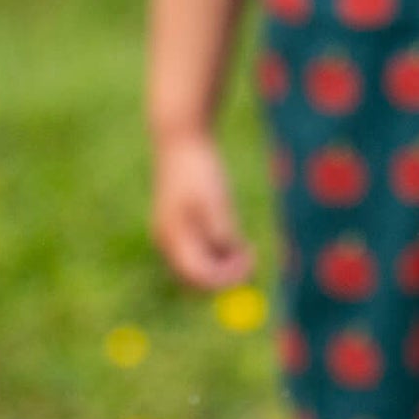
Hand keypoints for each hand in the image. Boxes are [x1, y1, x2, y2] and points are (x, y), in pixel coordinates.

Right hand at [151, 132, 253, 289]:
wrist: (181, 141)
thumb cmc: (199, 169)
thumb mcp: (215, 199)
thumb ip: (221, 229)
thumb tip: (231, 258)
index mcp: (173, 237)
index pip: (199, 276)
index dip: (226, 277)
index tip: (252, 264)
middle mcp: (167, 241)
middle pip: (197, 276)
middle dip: (225, 272)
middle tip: (251, 255)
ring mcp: (170, 235)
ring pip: (199, 265)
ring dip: (223, 262)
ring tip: (244, 242)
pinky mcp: (177, 226)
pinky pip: (198, 251)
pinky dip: (217, 249)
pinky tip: (231, 231)